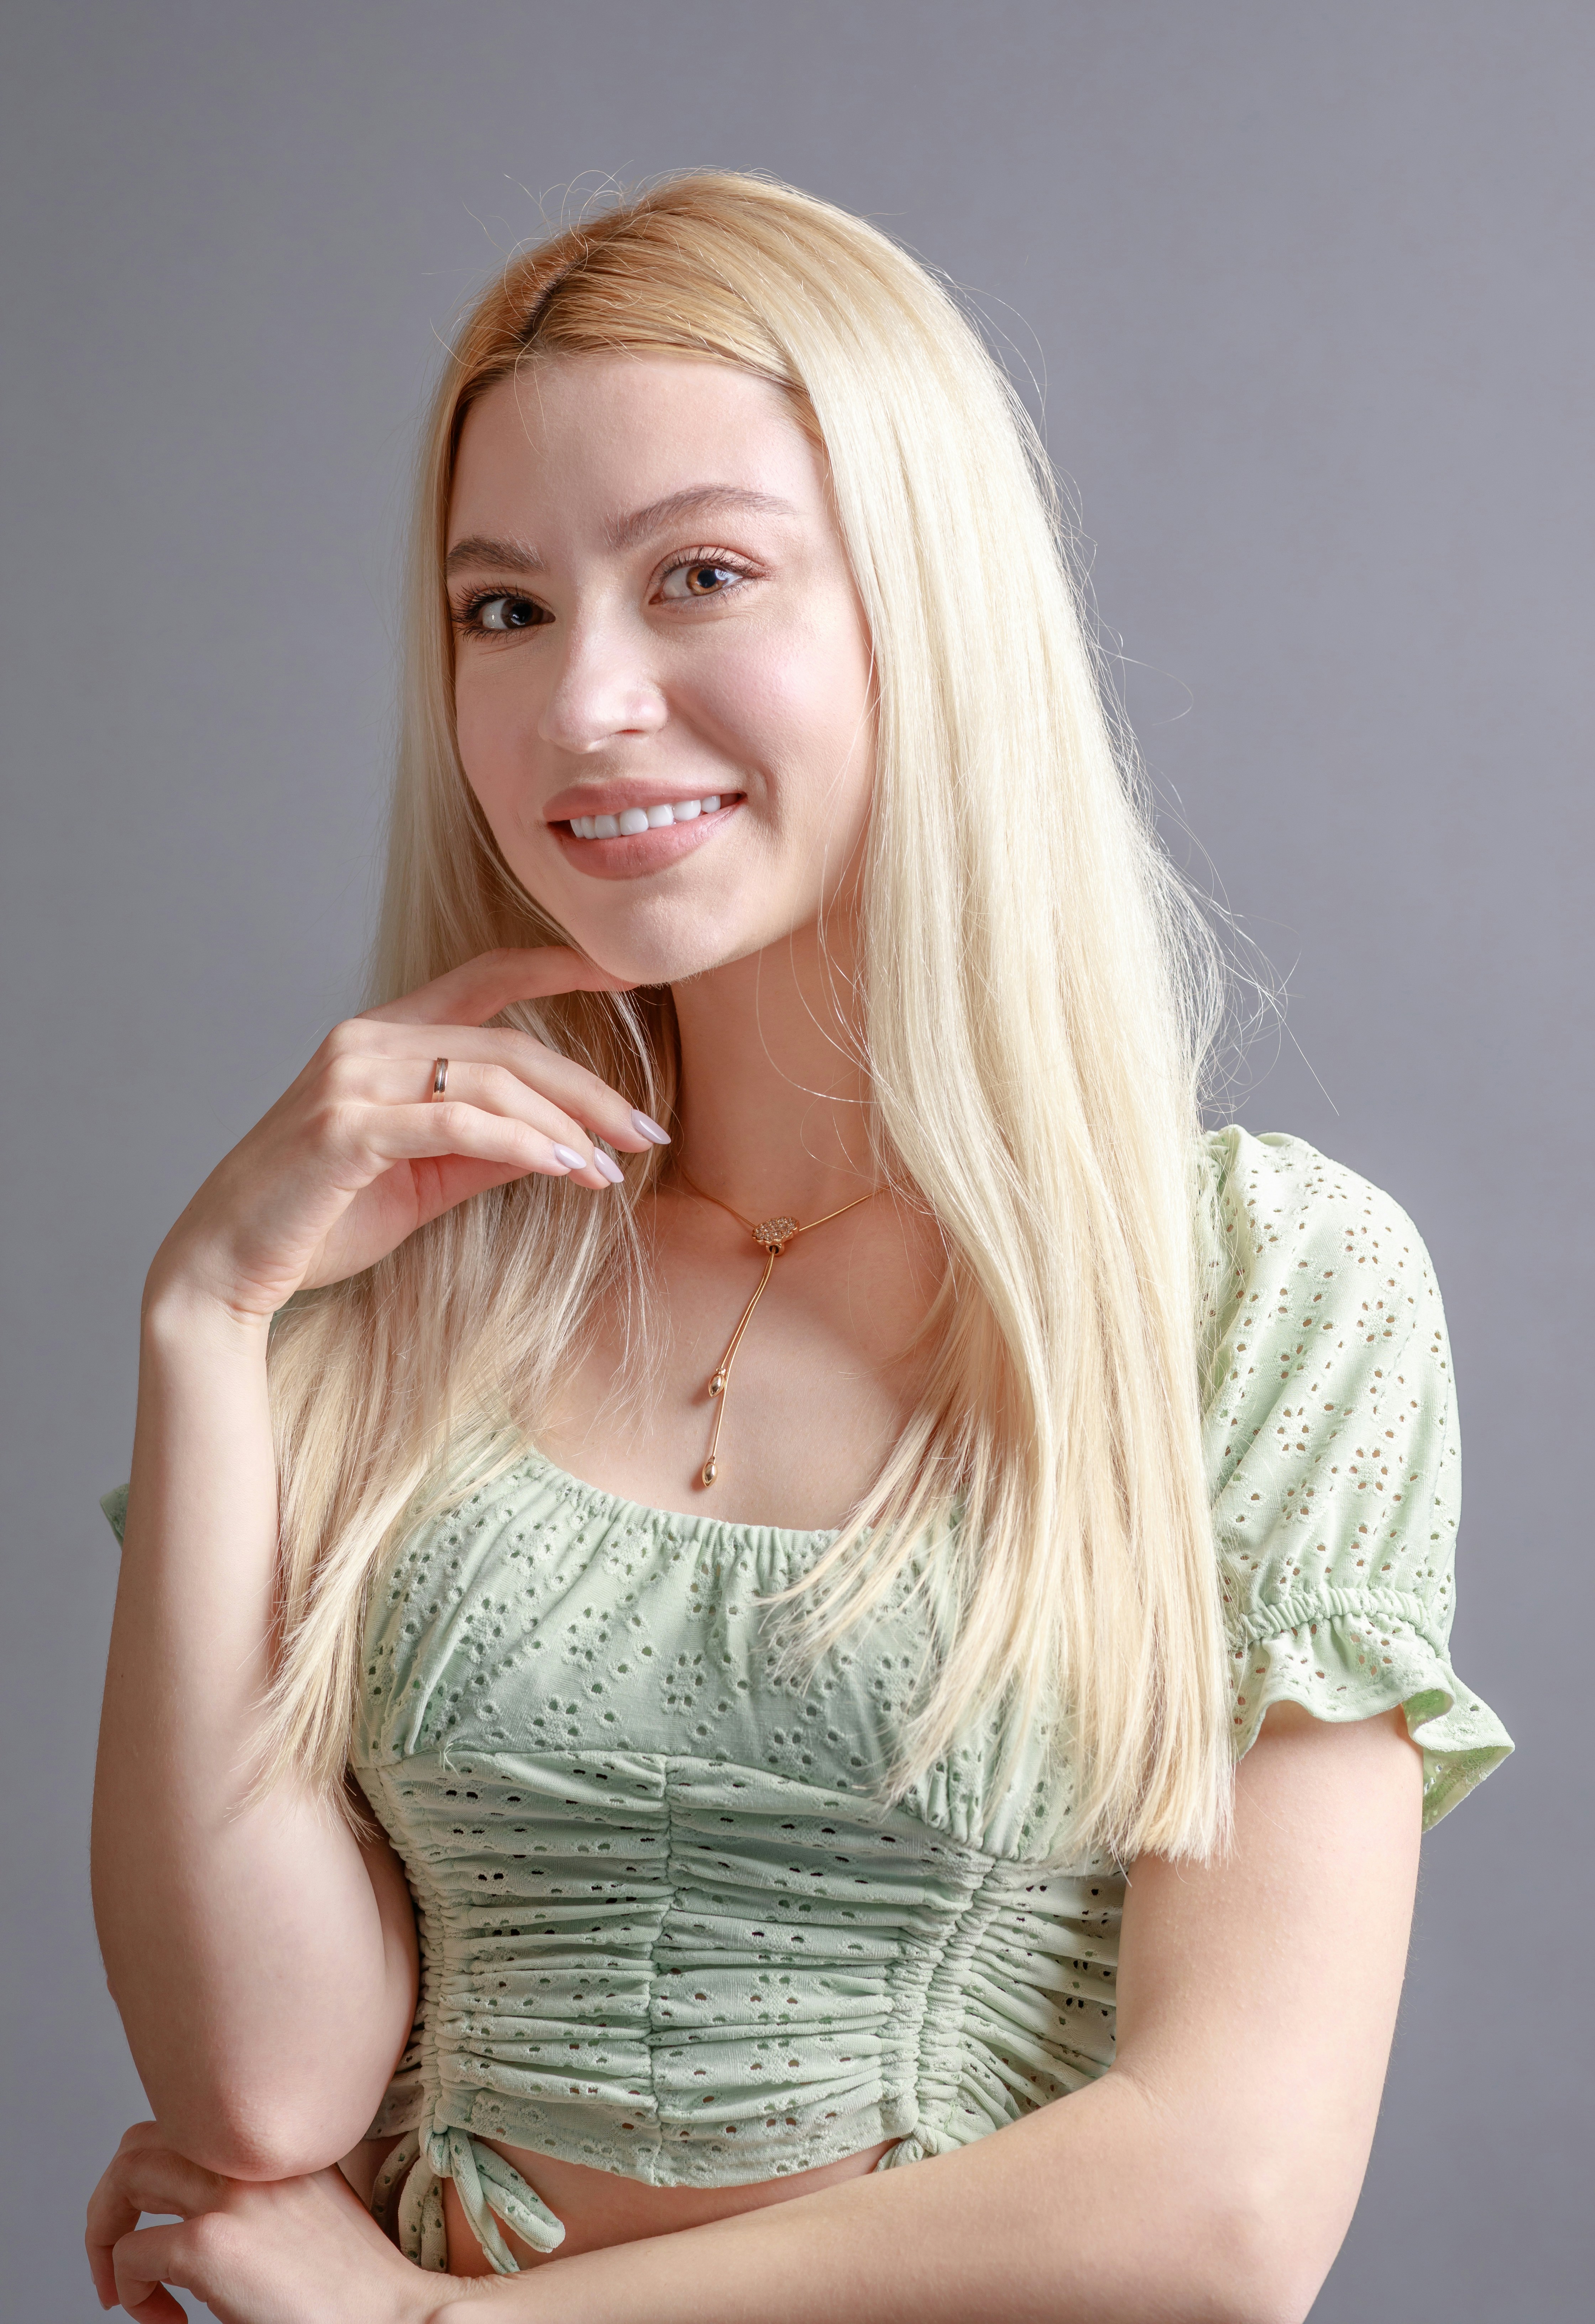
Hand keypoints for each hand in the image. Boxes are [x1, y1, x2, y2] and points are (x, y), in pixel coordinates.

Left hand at [85, 2121, 463, 2323]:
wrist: (388, 2319)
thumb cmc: (349, 2284)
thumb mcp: (307, 2208)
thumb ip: (262, 2190)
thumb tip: (199, 2208)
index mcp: (280, 2141)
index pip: (188, 2123)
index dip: (156, 2178)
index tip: (159, 2230)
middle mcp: (254, 2152)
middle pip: (143, 2141)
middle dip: (113, 2201)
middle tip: (121, 2258)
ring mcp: (230, 2193)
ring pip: (125, 2177)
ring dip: (107, 2237)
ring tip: (128, 2289)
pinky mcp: (211, 2246)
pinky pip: (133, 2256)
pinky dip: (132, 2292)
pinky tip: (169, 2323)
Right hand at [144, 947, 663, 1324]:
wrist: (229, 1263)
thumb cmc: (324, 1217)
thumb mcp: (426, 1177)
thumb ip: (488, 1148)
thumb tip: (567, 1140)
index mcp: (384, 1037)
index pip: (485, 977)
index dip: (559, 965)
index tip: (630, 976)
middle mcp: (367, 1041)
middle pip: (507, 1043)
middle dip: (587, 1088)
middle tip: (644, 1128)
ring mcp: (352, 1080)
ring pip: (490, 1080)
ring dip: (564, 1124)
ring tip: (611, 1165)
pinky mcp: (346, 1128)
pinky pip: (457, 1123)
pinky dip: (523, 1143)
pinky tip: (566, 1169)